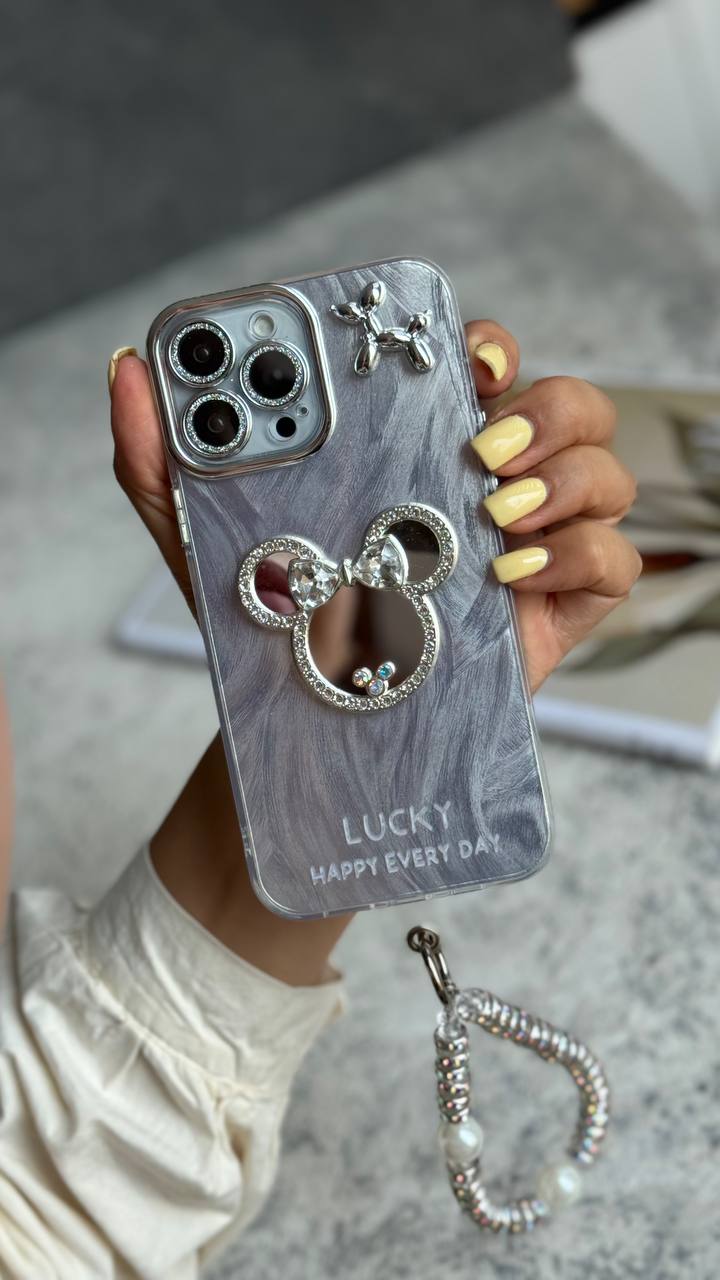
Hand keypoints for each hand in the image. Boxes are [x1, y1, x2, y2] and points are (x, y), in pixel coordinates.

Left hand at [110, 327, 639, 691]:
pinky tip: (511, 575)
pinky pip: (612, 559)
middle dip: (543, 411)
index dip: (489, 347)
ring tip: (494, 515)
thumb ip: (162, 455)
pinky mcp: (556, 608)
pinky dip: (579, 555)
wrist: (307, 723)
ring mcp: (530, 546)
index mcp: (421, 447)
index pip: (483, 366)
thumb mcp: (207, 536)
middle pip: (565, 405)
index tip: (464, 359)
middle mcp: (487, 485)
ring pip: (603, 471)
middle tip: (480, 449)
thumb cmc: (273, 618)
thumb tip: (129, 367)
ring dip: (566, 478)